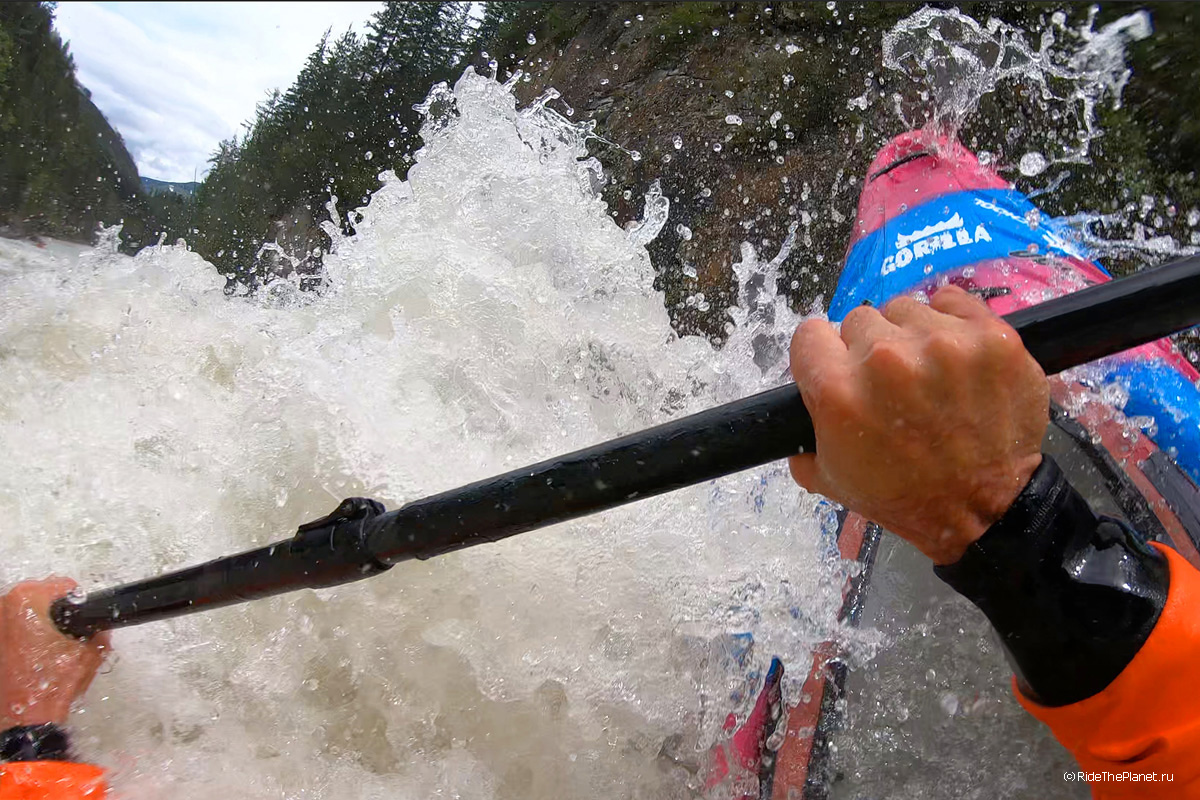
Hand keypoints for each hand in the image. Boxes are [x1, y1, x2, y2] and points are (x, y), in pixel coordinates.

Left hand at [0, 577, 108, 727]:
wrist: (26, 719)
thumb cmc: (51, 686)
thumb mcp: (90, 654)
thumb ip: (99, 631)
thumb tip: (99, 625)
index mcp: (27, 601)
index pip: (62, 586)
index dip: (78, 603)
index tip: (80, 619)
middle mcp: (3, 607)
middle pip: (38, 597)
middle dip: (53, 613)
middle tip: (64, 636)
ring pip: (22, 614)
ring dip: (35, 625)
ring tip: (46, 649)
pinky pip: (10, 631)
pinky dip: (21, 639)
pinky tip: (30, 657)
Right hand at [789, 286, 1048, 563]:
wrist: (983, 508)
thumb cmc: (902, 496)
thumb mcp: (828, 478)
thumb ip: (801, 434)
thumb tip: (798, 407)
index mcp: (838, 390)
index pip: (810, 334)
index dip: (823, 356)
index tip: (841, 371)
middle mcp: (885, 358)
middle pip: (859, 320)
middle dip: (869, 350)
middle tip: (892, 385)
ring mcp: (942, 342)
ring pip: (905, 310)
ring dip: (910, 336)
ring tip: (928, 373)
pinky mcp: (989, 336)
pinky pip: (952, 300)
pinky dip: (951, 322)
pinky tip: (955, 353)